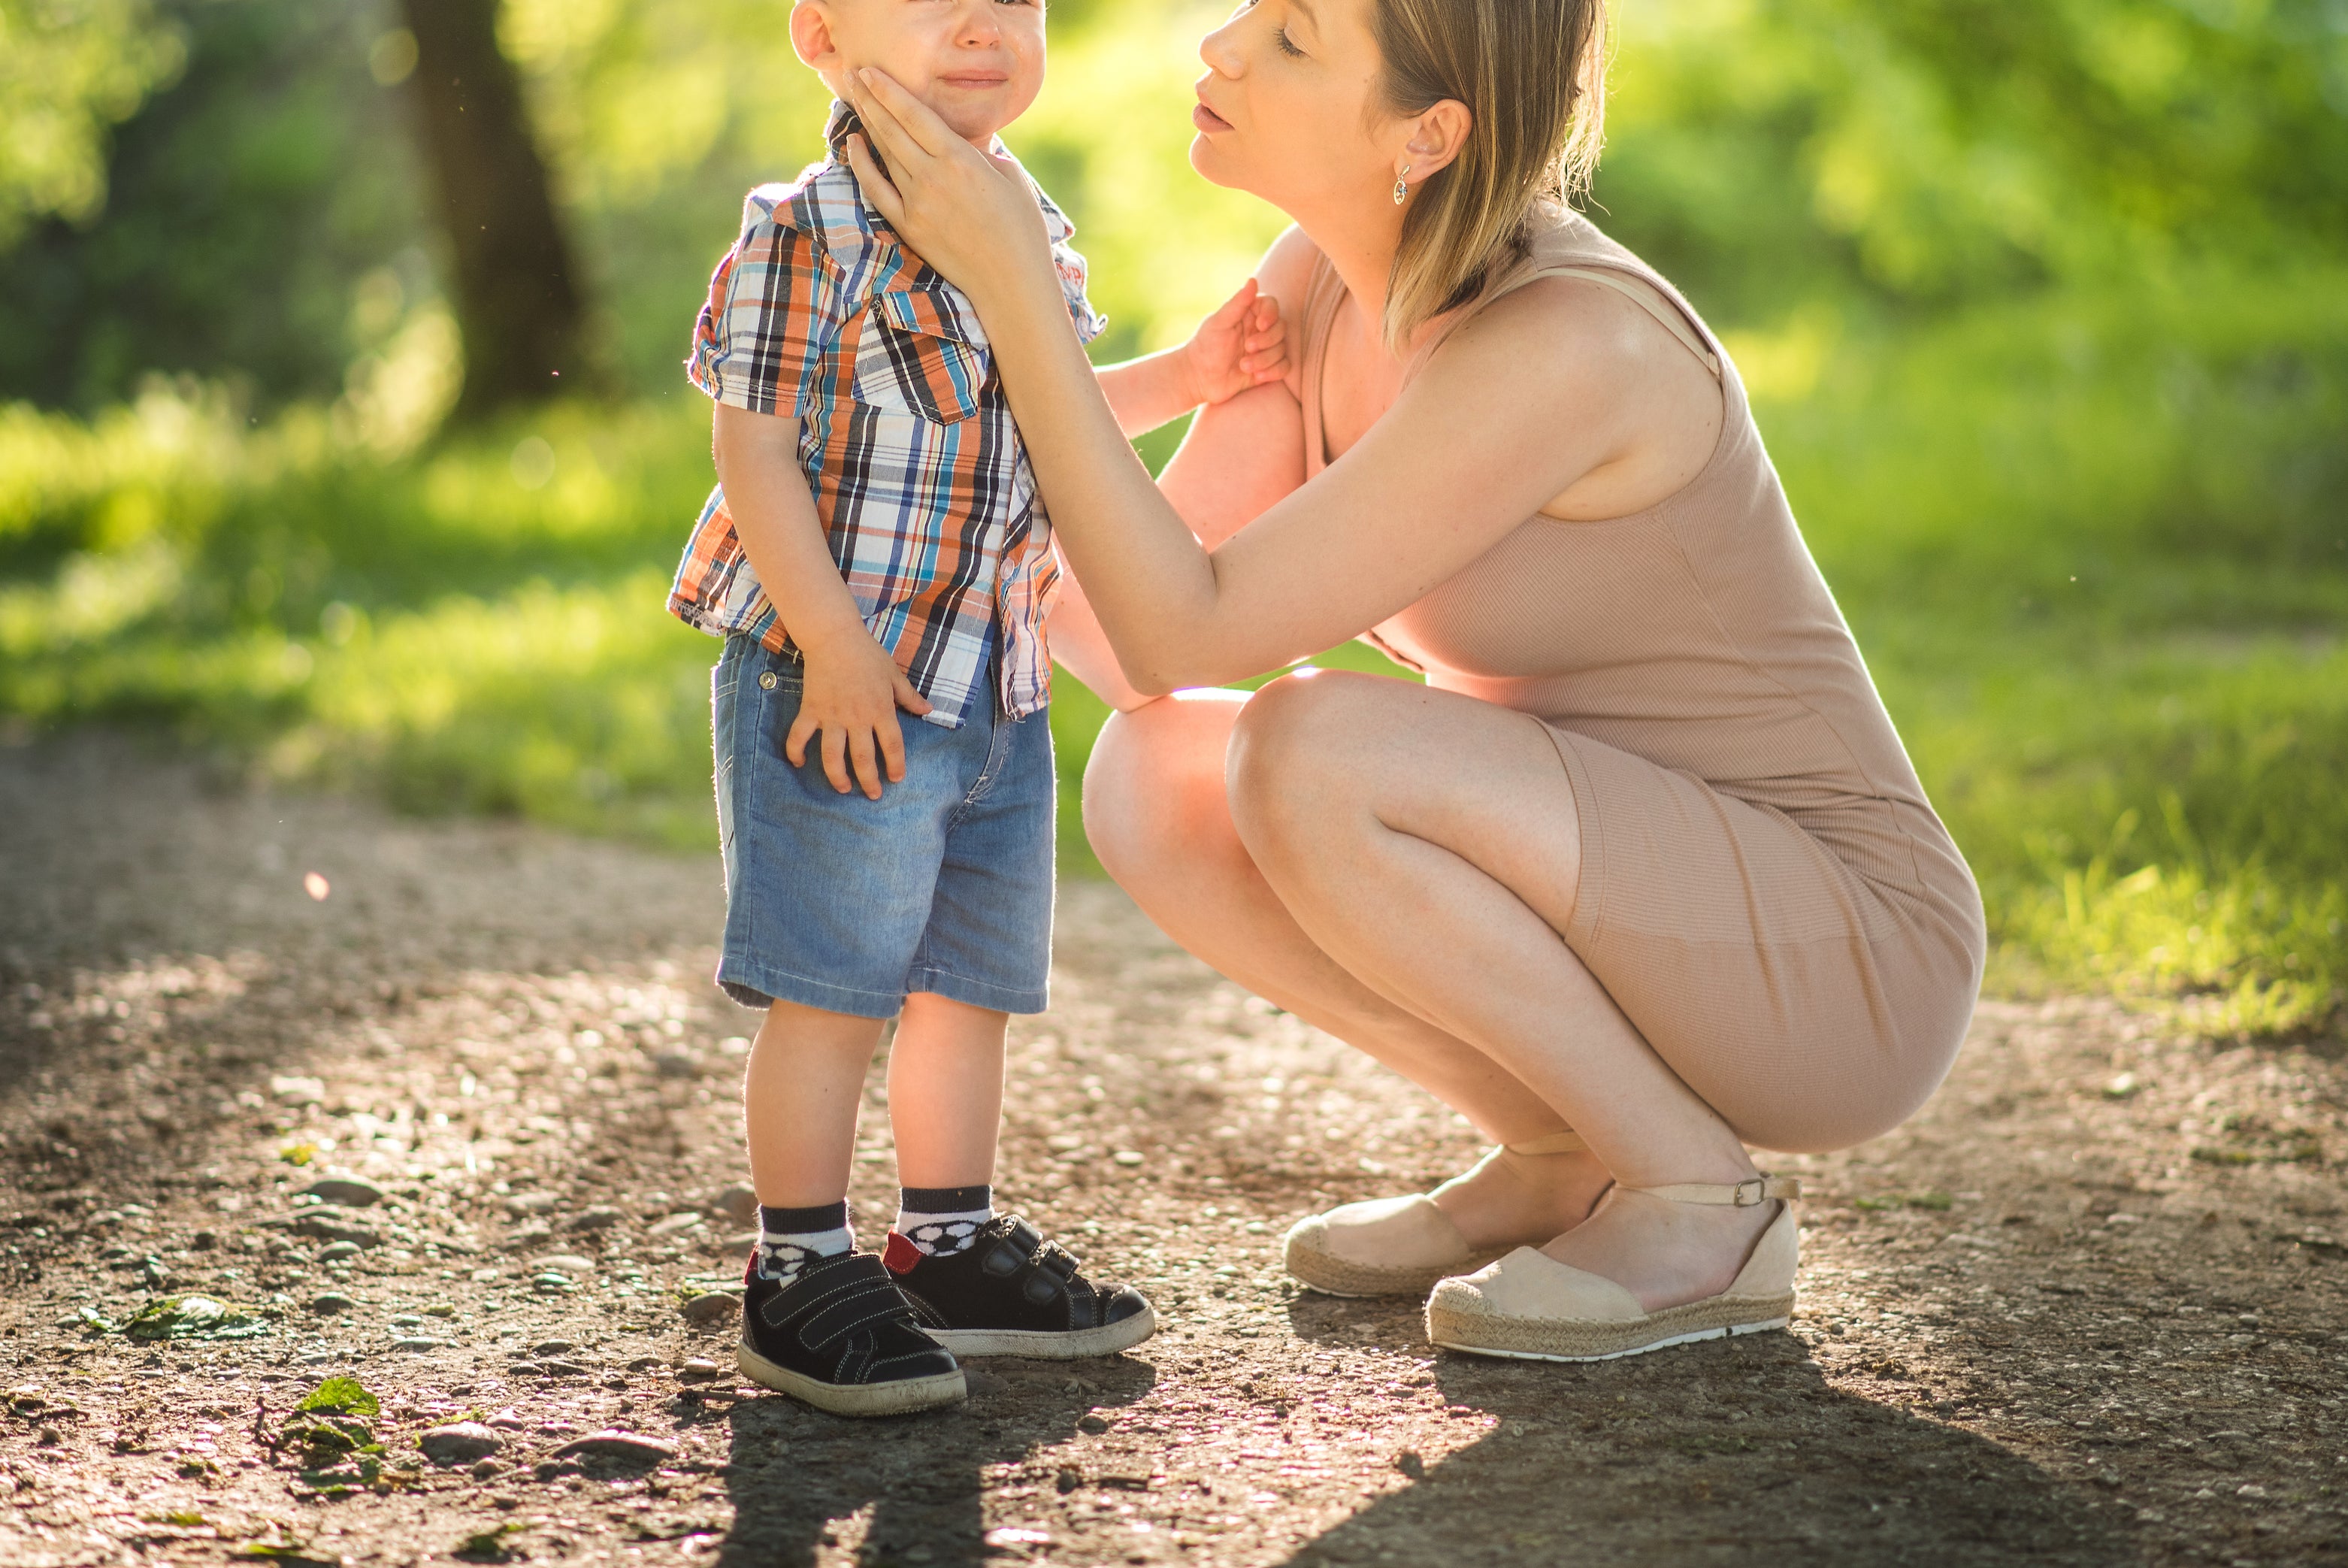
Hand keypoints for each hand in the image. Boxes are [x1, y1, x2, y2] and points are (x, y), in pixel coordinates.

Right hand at [785, 627, 933, 797]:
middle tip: (873, 795)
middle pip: (863, 758)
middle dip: (869, 781)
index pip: (892, 745)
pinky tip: (798, 763)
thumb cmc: (867, 654)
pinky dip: (796, 751)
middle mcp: (857, 718)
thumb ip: (910, 696)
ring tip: (843, 789)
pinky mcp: (811, 710)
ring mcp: (832, 716)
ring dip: (837, 776)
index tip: (897, 778)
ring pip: (832, 755)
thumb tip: (928, 711)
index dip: (896, 765)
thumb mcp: (894, 674)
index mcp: (880, 709)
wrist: (834, 637)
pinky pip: (800, 735)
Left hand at [841, 68, 1057, 310]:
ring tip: (855, 99)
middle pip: (892, 129)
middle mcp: (933, 178)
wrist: (1012, 283)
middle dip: (870, 98)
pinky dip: (862, 165)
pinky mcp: (909, 227)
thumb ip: (979, 152)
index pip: (914, 115)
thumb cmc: (1022, 228)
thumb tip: (957, 140)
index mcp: (961, 160)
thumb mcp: (1011, 176)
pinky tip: (854, 144)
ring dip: (868, 124)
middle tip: (854, 74)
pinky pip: (876, 189)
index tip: (871, 71)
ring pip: (884, 154)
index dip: (889, 90)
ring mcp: (916, 203)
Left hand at [1180, 279, 1288, 406]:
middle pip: (1281, 328)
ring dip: (1265, 359)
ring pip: (1282, 349)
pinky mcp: (1268, 367)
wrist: (1199, 378)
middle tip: (1247, 347)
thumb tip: (1252, 280)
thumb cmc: (1205, 346)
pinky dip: (1274, 371)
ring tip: (1244, 366)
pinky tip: (1257, 377)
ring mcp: (1265, 349)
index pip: (1271, 305)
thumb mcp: (1219, 322)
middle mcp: (1260, 329)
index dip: (1270, 314)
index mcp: (1248, 313)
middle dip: (1267, 340)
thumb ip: (1237, 303)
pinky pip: (1284, 367)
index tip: (1260, 325)